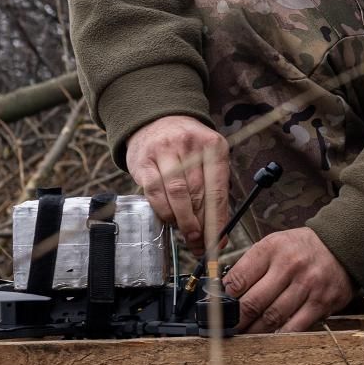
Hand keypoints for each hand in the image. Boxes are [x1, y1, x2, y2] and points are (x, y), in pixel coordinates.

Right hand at [125, 116, 227, 249]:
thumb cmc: (188, 147)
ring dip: (183, 221)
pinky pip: (155, 193)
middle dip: (201, 225)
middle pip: (198, 194)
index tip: (219, 241)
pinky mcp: (144, 161)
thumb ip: (215, 190)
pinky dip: (164, 211)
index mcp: (213, 146)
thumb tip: (219, 231)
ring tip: (188, 235)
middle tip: (202, 244)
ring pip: (177, 195)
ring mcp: (165, 151)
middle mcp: (190, 146)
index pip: (218, 189)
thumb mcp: (208, 158)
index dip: (219, 220)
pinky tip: (170, 219)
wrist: (157, 120)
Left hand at [224, 227, 353, 333]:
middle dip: (236, 320)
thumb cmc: (302, 248)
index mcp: (272, 248)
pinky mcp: (321, 303)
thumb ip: (251, 265)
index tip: (217, 309)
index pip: (238, 278)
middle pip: (253, 302)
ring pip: (272, 317)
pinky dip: (279, 335)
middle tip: (228, 329)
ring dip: (254, 331)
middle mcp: (290, 266)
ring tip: (245, 335)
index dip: (224, 299)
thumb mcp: (274, 244)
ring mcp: (307, 285)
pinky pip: (295, 327)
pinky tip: (270, 337)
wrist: (342, 246)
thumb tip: (225, 291)